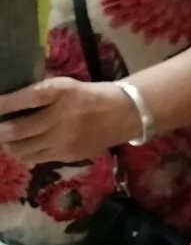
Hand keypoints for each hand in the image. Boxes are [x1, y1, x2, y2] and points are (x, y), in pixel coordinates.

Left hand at [0, 79, 140, 161]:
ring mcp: (64, 140)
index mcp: (62, 93)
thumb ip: (39, 93)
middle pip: (16, 131)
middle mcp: (61, 118)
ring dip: (9, 145)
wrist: (125, 114)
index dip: (3, 105)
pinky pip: (35, 158)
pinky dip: (24, 153)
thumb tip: (7, 103)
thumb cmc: (90, 95)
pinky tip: (24, 147)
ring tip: (7, 139)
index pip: (25, 99)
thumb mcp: (66, 86)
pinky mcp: (67, 155)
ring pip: (21, 149)